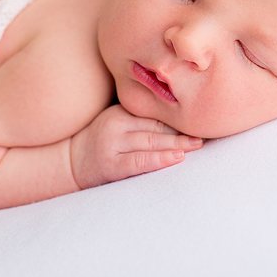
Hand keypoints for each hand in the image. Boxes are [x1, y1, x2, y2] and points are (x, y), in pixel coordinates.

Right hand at [69, 104, 202, 189]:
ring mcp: (113, 145)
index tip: (199, 119)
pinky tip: (177, 158)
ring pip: (152, 142)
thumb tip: (176, 120)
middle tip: (206, 132)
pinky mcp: (113, 165)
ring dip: (178, 144)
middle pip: (157, 127)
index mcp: (120, 111)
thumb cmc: (99, 143)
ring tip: (198, 144)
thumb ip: (139, 119)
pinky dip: (161, 159)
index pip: (155, 114)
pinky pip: (141, 161)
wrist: (70, 163)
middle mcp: (116, 124)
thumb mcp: (115, 122)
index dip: (178, 119)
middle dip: (183, 131)